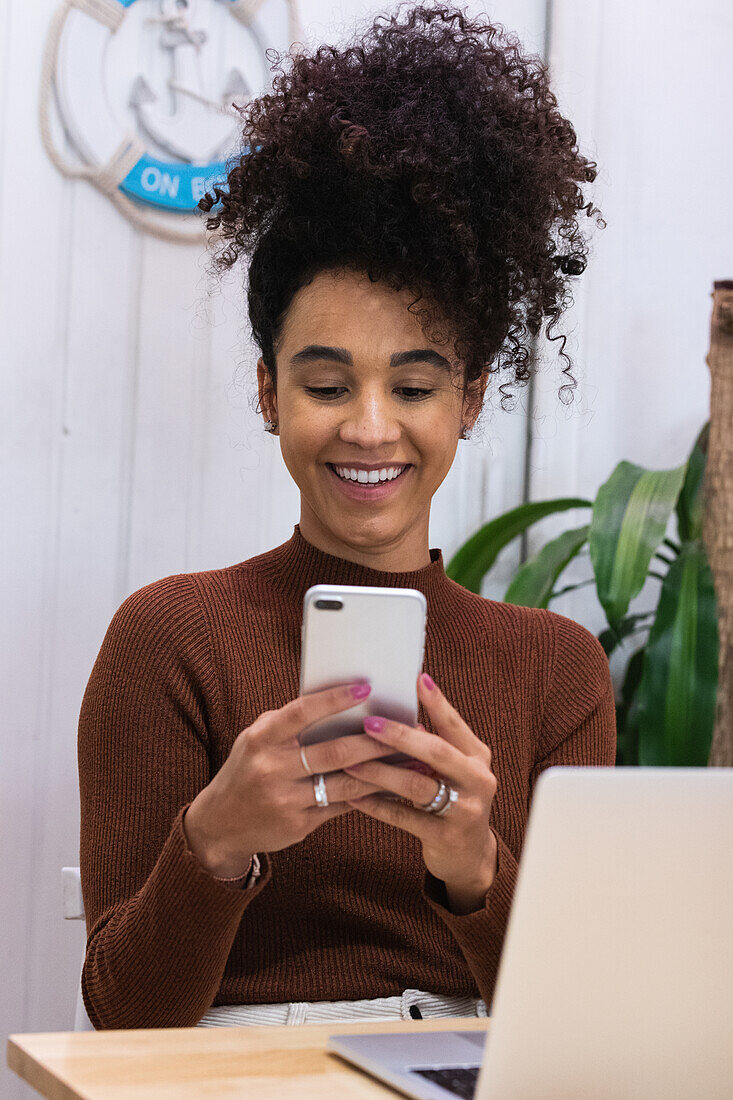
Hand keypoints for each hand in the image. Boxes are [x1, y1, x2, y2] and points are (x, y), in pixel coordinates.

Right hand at [183, 682, 390, 877]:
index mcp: (261, 739)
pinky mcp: (299, 825)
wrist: (219, 824)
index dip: (334, 699)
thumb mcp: (256, 739)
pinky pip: (342, 806)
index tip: (365, 688)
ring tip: (410, 758)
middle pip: (334, 751)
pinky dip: (369, 794)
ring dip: (382, 770)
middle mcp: (272, 770)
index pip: (301, 713)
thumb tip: (338, 701)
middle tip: (407, 728)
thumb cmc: (247, 769)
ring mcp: (286, 801)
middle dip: (374, 740)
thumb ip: (289, 723)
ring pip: (345, 782)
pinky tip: (392, 785)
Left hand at [342, 673, 498, 911]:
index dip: (437, 702)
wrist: (470, 856)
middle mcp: (477, 780)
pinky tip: (353, 796)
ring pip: (417, 785)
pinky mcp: (446, 837)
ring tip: (351, 761)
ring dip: (380, 772)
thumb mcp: (453, 771)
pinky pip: (404, 817)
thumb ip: (435, 746)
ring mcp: (464, 810)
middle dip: (400, 736)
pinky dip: (377, 805)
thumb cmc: (453, 801)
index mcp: (477, 757)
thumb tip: (404, 719)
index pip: (454, 725)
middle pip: (436, 752)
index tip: (417, 679)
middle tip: (368, 724)